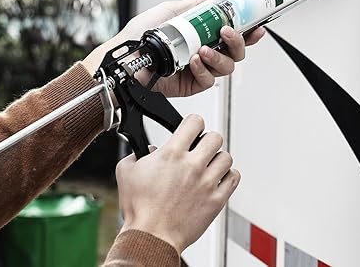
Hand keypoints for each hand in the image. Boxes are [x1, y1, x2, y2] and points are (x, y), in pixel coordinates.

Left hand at [83, 0, 264, 97]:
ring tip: (204, 49)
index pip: (232, 33)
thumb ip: (197, 4)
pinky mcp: (192, 84)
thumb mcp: (171, 10)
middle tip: (227, 33)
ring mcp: (199, 69)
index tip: (256, 27)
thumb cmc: (141, 35)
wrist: (126, 57)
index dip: (247, 31)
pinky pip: (209, 80)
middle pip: (235, 51)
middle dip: (237, 42)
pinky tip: (193, 62)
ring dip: (219, 57)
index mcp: (202, 33)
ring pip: (227, 67)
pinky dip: (203, 70)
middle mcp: (203, 51)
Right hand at [116, 114, 239, 253]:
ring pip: (226, 157)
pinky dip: (228, 176)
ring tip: (210, 165)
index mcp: (172, 154)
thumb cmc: (139, 210)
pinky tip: (218, 178)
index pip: (195, 121)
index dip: (193, 123)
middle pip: (215, 137)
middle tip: (201, 148)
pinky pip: (233, 178)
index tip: (191, 129)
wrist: (150, 238)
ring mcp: (206, 182)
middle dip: (207, 140)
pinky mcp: (216, 200)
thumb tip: (147, 150)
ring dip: (218, 159)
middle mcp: (192, 165)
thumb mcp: (126, 172)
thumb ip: (137, 154)